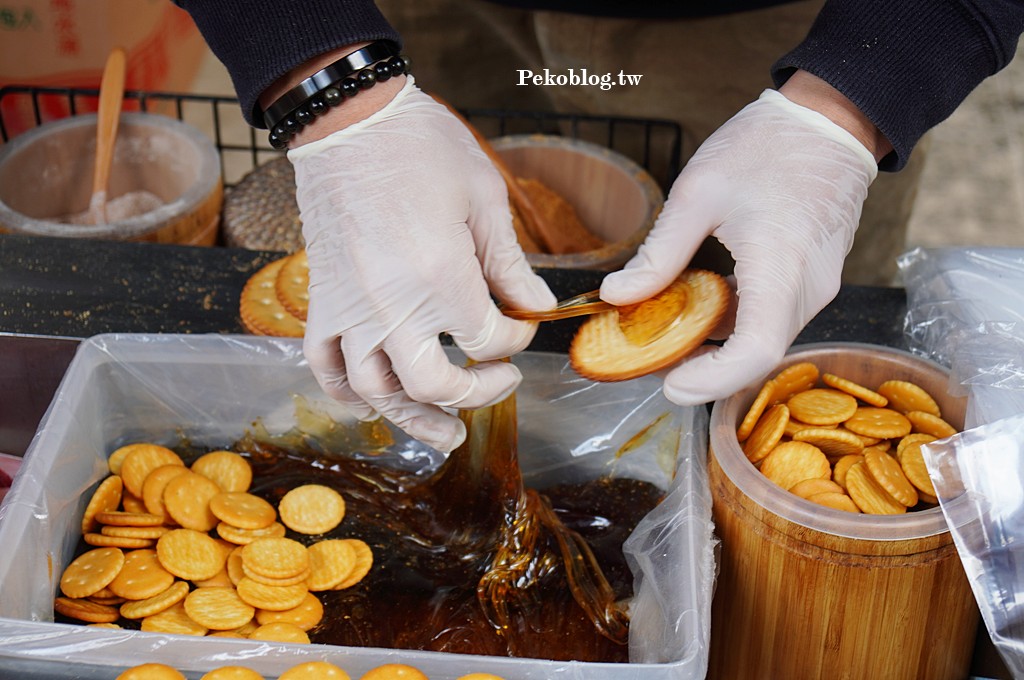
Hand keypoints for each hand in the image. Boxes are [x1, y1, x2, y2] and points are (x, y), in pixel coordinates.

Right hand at [289, 78, 555, 450]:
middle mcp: (393, 306)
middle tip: (499, 385)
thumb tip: (540, 305)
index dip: (516, 340)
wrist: (348, 121)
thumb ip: (509, 263)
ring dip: (412, 420)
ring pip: (377, 392)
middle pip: (433, 386)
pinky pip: (325, 367)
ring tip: (445, 434)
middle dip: (475, 395)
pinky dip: (347, 394)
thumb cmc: (421, 148)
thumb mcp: (482, 199)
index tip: (523, 325)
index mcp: (442, 278)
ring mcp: (351, 308)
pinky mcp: (321, 300)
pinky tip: (372, 405)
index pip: (489, 339)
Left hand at [600, 83, 878, 404]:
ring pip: (765, 340)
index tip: (670, 384)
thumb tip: (615, 295)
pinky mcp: (812, 280)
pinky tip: (696, 312)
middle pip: (758, 355)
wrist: (829, 121)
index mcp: (781, 265)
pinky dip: (733, 326)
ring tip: (664, 338)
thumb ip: (659, 253)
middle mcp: (808, 287)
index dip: (712, 379)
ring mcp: (815, 286)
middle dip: (703, 369)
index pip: (756, 351)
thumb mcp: (697, 194)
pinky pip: (772, 319)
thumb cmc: (765, 146)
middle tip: (650, 362)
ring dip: (717, 349)